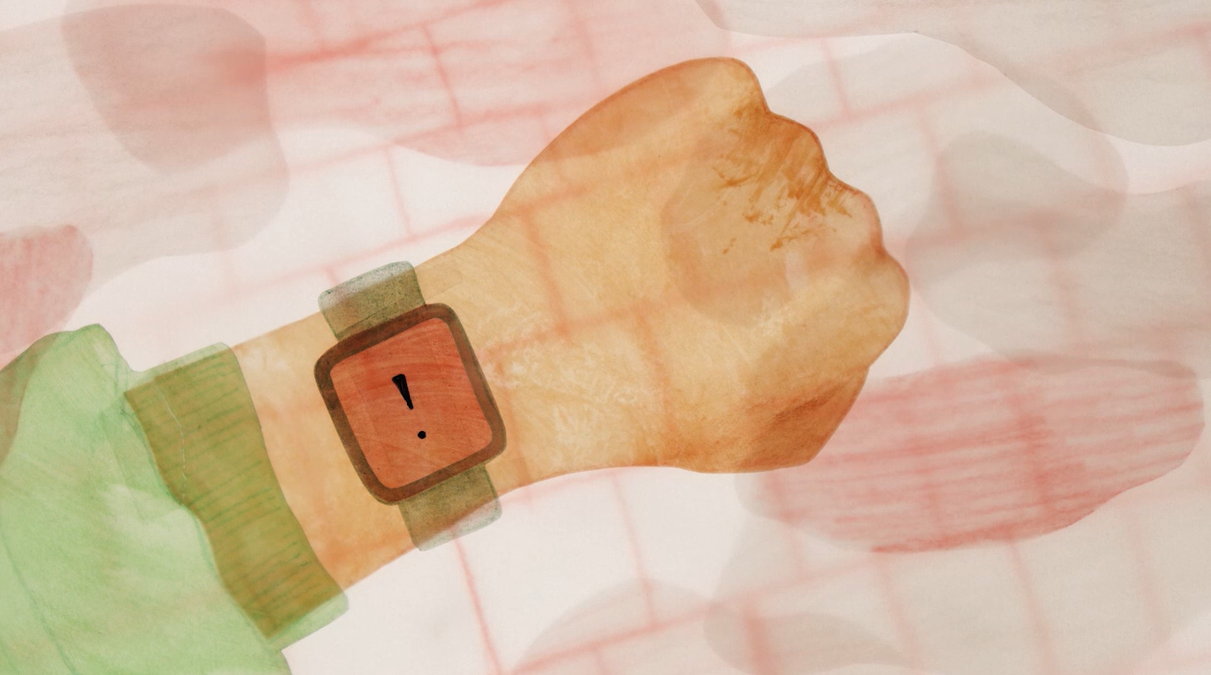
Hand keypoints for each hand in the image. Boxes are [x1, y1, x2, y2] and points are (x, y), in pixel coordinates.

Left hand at [427, 57, 907, 484]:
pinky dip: (676, 135)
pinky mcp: (715, 95)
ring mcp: (779, 144)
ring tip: (645, 237)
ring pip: (758, 153)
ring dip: (714, 182)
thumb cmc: (647, 408)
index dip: (787, 279)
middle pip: (809, 201)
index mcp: (869, 294)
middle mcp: (842, 209)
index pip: (847, 265)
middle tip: (687, 267)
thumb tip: (841, 320)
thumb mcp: (774, 435)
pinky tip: (630, 193)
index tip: (737, 293)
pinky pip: (710, 108)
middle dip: (757, 227)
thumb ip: (836, 370)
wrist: (534, 349)